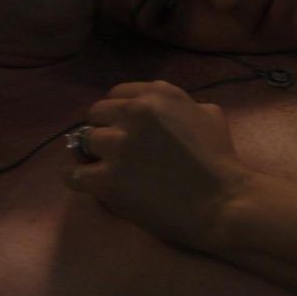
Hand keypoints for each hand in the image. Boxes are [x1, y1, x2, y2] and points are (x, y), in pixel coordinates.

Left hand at [67, 80, 249, 250]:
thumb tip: (159, 110)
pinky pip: (73, 174)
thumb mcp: (209, 114)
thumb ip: (179, 104)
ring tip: (109, 169)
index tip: (128, 129)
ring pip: (83, 142)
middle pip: (96, 115)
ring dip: (94, 155)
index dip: (120, 114)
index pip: (117, 94)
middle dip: (105, 131)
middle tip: (119, 151)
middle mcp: (135, 112)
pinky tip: (96, 186)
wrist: (222, 201)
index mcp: (159, 94)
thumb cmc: (221, 160)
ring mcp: (119, 145)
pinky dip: (82, 180)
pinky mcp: (106, 178)